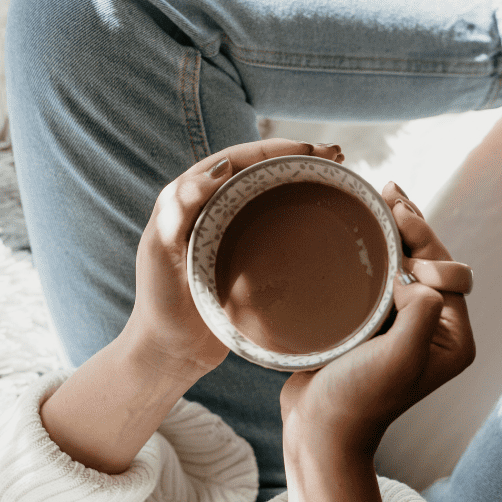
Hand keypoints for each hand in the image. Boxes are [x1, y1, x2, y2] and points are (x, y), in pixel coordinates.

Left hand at [127, 138, 343, 380]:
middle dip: (298, 156)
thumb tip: (220, 168)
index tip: (311, 151)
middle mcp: (212, 208)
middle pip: (260, 170)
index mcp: (189, 198)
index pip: (237, 159)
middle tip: (338, 156)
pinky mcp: (247, 257)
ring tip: (341, 173)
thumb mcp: (160, 253)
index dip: (274, 149)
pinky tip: (326, 213)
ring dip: (303, 179)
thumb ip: (179, 208)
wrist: (171, 351)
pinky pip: (277, 225)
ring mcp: (232, 232)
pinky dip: (302, 213)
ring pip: (272, 194)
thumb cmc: (160, 304)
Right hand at [281, 181, 475, 457]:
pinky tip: (358, 226)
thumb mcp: (400, 358)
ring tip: (379, 194)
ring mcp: (402, 322)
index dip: (426, 241)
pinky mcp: (373, 321)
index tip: (396, 218)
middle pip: (430, 262)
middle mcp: (433, 327)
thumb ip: (421, 313)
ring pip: (403, 264)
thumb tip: (416, 275)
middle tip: (389, 191)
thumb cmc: (359, 398)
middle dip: (412, 225)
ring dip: (393, 230)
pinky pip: (378, 275)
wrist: (319, 427)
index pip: (448, 272)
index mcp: (451, 336)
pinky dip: (372, 249)